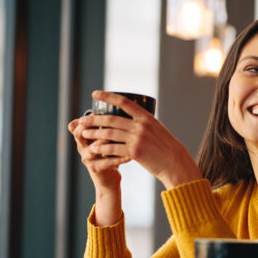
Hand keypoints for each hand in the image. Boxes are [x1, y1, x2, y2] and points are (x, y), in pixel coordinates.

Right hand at [68, 116, 129, 191]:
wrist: (110, 179)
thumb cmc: (111, 155)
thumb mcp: (107, 139)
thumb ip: (109, 126)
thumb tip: (121, 106)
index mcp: (84, 138)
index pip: (78, 124)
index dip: (86, 117)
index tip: (97, 111)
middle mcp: (83, 147)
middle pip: (79, 133)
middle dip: (91, 126)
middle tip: (107, 121)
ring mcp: (88, 159)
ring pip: (92, 148)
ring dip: (104, 142)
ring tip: (118, 138)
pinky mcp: (96, 169)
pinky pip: (106, 163)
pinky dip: (118, 159)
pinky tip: (129, 156)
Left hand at [77, 91, 201, 188]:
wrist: (175, 163)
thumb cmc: (165, 148)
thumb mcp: (156, 130)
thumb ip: (143, 124)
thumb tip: (129, 120)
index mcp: (146, 117)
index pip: (123, 101)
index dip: (108, 96)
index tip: (95, 94)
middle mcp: (141, 125)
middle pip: (112, 119)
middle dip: (94, 119)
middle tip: (82, 119)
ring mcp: (138, 138)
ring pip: (109, 133)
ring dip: (94, 133)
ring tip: (84, 133)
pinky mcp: (135, 152)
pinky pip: (113, 148)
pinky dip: (101, 148)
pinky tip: (93, 148)